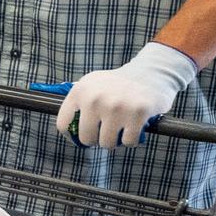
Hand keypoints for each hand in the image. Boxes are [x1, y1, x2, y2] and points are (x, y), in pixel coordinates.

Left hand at [54, 42, 196, 147]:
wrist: (152, 71)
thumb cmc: (119, 84)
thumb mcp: (93, 83)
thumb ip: (78, 102)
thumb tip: (67, 129)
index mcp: (80, 91)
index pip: (63, 125)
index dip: (72, 137)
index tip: (81, 138)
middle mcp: (95, 98)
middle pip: (86, 139)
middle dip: (97, 139)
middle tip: (107, 131)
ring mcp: (117, 106)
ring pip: (107, 143)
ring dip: (116, 140)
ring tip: (122, 127)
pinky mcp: (138, 113)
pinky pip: (128, 142)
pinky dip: (133, 139)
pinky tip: (136, 127)